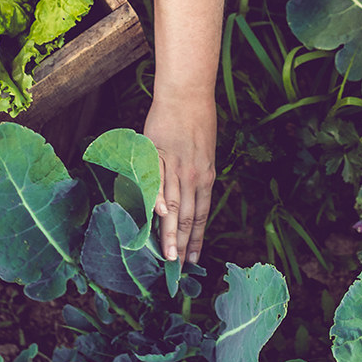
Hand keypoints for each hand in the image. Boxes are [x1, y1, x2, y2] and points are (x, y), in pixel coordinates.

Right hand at [143, 92, 216, 263]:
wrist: (186, 94)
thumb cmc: (196, 121)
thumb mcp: (205, 152)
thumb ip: (197, 177)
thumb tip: (190, 200)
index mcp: (206, 176)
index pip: (202, 215)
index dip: (198, 238)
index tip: (193, 259)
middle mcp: (193, 175)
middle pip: (188, 216)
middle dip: (183, 244)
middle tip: (178, 268)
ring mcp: (176, 165)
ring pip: (173, 205)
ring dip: (170, 232)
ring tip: (167, 255)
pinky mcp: (158, 154)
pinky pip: (155, 181)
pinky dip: (156, 199)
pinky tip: (156, 217)